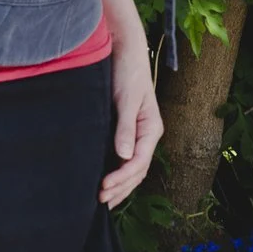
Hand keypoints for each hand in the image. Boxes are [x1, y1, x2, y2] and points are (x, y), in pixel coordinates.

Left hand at [100, 55, 162, 208]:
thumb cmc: (127, 72)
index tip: (104, 188)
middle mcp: (147, 134)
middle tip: (101, 201)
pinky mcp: (126, 128)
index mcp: (151, 129)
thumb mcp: (127, 99)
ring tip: (104, 200)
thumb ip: (126, 127)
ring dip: (121, 184)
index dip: (122, 178)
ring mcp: (138, 133)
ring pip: (132, 166)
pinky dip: (117, 171)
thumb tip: (124, 156)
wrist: (124, 50)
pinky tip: (106, 179)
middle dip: (121, 187)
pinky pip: (124, 156)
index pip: (138, 162)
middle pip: (137, 170)